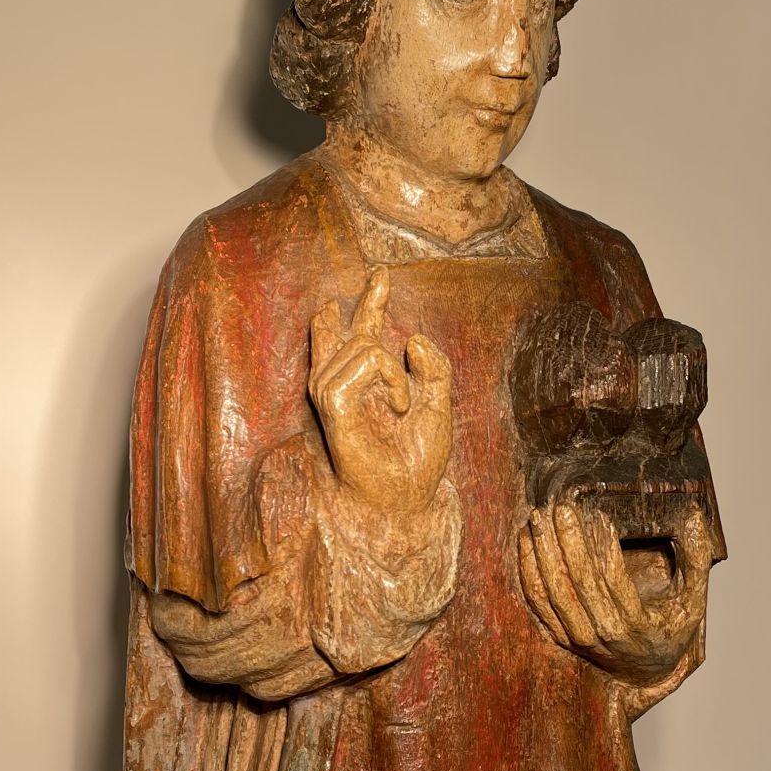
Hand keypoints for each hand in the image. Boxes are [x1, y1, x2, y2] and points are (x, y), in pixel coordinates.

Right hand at [309, 267, 452, 517]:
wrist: (407, 496)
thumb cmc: (417, 458)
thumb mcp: (438, 403)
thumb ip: (432, 368)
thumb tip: (410, 338)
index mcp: (366, 383)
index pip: (360, 333)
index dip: (368, 302)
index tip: (379, 277)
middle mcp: (343, 383)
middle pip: (348, 327)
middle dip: (369, 300)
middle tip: (381, 274)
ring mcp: (332, 391)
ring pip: (365, 344)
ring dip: (396, 371)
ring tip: (403, 404)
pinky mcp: (332, 403)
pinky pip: (364, 362)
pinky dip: (390, 380)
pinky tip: (397, 406)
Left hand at [518, 498, 712, 687]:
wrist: (645, 673)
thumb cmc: (669, 630)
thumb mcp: (693, 600)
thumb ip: (696, 559)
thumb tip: (696, 517)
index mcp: (636, 624)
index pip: (613, 580)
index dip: (602, 546)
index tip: (596, 514)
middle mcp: (603, 633)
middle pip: (578, 582)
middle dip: (566, 540)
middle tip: (560, 506)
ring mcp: (577, 637)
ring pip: (553, 590)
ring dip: (542, 551)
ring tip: (540, 517)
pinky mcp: (559, 635)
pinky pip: (537, 602)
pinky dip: (528, 570)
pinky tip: (527, 541)